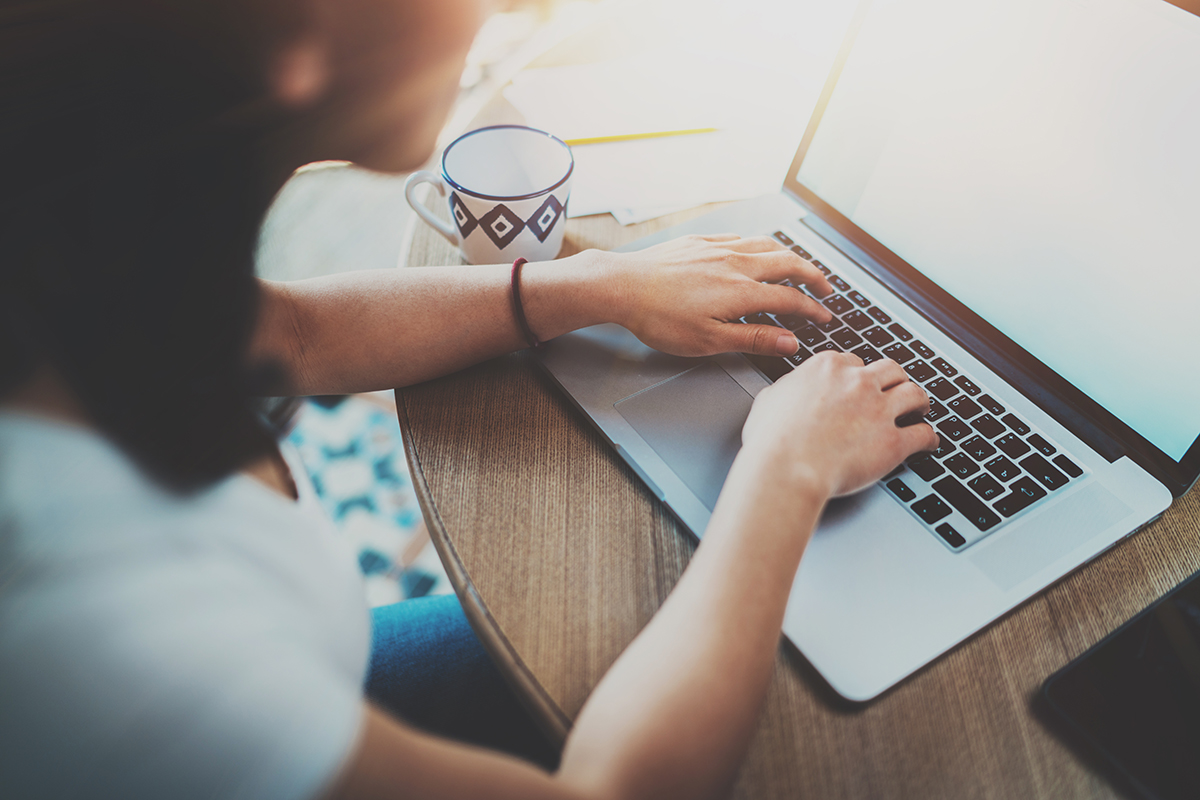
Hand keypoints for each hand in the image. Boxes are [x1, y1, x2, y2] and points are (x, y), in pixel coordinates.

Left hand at [606, 234, 833, 356]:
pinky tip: (756, 252)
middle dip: (813, 276)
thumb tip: (790, 342)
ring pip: (766, 245)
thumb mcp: (708, 341)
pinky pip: (740, 237)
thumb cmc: (660, 319)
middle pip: (788, 263)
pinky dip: (759, 245)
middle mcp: (735, 263)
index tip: (824, 318)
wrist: (622, 286)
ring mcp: (718, 248)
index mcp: (741, 291)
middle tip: (825, 289)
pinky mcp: (700, 242)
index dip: (812, 310)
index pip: (790, 299)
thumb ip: (753, 339)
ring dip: (789, 256)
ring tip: (798, 268)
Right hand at [740, 352, 937, 497]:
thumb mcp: (768, 401)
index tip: (858, 385)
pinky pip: (924, 433)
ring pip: (915, 393)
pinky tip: (929, 442)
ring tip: (921, 408)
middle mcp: (857, 382)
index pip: (853, 362)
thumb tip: (787, 391)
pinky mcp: (893, 441)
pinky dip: (930, 437)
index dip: (857, 375)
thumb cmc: (770, 441)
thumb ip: (786, 389)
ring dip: (920, 401)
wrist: (786, 469)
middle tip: (895, 390)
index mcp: (827, 368)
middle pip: (890, 370)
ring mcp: (879, 410)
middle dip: (894, 380)